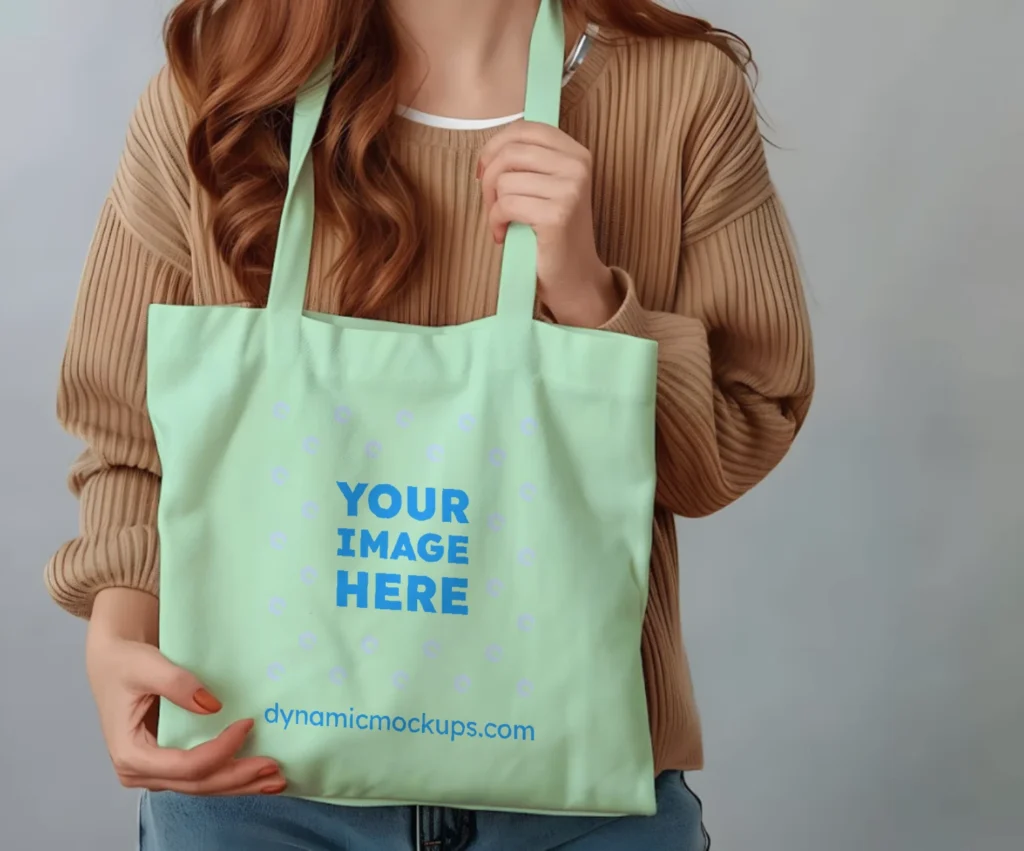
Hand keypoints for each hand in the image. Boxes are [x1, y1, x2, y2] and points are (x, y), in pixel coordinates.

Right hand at [86, 589, 284, 795]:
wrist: (113, 662)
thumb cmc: (125, 663)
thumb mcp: (147, 665)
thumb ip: (177, 684)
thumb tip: (212, 706)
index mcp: (130, 753)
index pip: (185, 765)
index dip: (220, 750)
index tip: (248, 724)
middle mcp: (141, 771)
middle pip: (197, 784)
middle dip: (238, 778)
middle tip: (275, 767)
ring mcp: (155, 771)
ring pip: (202, 786)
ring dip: (239, 784)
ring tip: (275, 779)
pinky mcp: (168, 764)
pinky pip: (201, 776)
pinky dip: (229, 776)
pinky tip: (256, 775)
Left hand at [478, 121, 620, 327]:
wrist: (574, 278)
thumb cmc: (552, 234)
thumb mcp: (547, 187)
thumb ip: (528, 163)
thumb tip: (489, 151)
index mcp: (576, 153)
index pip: (524, 129)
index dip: (495, 147)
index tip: (484, 171)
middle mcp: (577, 166)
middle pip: (510, 152)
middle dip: (489, 178)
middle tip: (490, 203)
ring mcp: (570, 190)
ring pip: (504, 180)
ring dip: (492, 205)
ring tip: (501, 223)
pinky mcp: (557, 215)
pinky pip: (506, 205)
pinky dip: (496, 221)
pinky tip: (503, 234)